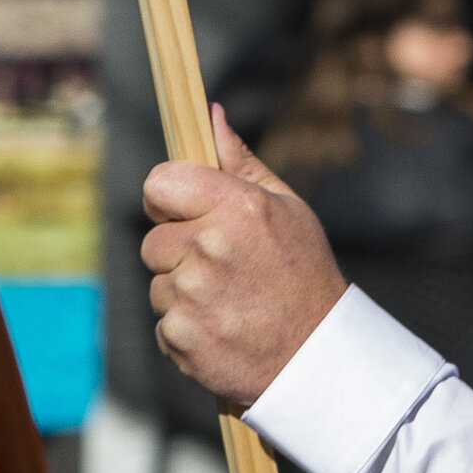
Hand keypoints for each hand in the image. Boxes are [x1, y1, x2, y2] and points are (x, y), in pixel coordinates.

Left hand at [145, 106, 344, 404]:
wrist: (318, 357)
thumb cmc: (304, 275)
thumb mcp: (287, 209)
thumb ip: (241, 163)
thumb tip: (210, 115)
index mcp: (236, 207)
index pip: (160, 182)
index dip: (165, 198)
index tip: (180, 212)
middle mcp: (210, 247)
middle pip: (154, 240)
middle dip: (179, 253)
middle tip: (224, 271)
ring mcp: (192, 295)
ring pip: (158, 284)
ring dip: (183, 294)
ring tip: (230, 304)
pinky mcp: (181, 336)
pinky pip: (164, 324)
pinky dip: (187, 330)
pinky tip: (224, 330)